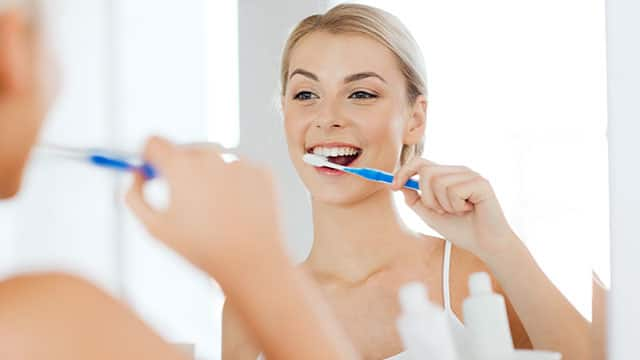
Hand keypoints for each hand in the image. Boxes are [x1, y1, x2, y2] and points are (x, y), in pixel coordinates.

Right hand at [126, 137, 284, 276]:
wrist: (252, 262)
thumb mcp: (155, 227)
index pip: (154, 142)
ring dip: (210, 176)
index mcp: (180, 166)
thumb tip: (137, 174)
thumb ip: (135, 196)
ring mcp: (239, 161)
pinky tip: (237, 211)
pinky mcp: (262, 171)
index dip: (149, 156)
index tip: (152, 170)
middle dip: (180, 167)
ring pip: (216, 161)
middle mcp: (210, 155)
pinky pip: (240, 171)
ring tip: (215, 213)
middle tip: (183, 195)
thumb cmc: (201, 249)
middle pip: (186, 149)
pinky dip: (236, 185)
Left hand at [391, 158, 516, 262]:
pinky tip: (469, 210)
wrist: (484, 244)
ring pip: (438, 182)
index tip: (393, 186)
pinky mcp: (481, 183)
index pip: (420, 162)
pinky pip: (454, 190)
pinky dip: (457, 206)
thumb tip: (401, 185)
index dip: (404, 171)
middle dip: (428, 197)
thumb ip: (416, 200)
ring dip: (444, 204)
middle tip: (442, 211)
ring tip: (458, 211)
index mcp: (447, 175)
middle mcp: (458, 171)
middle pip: (426, 172)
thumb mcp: (430, 215)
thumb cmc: (461, 229)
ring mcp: (470, 175)